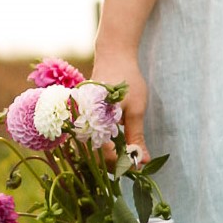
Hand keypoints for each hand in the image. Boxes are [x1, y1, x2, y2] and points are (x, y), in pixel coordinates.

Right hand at [92, 42, 149, 168]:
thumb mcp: (135, 110)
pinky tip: (119, 142)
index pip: (105, 155)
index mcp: (93, 122)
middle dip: (116, 161)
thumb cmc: (126, 80)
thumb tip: (142, 160)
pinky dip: (105, 142)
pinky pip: (92, 136)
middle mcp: (82, 123)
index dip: (123, 164)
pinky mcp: (82, 116)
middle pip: (96, 155)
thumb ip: (136, 137)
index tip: (139, 166)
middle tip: (135, 161)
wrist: (113, 56)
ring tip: (128, 153)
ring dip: (111, 153)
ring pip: (93, 147)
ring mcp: (80, 119)